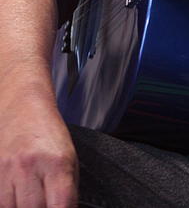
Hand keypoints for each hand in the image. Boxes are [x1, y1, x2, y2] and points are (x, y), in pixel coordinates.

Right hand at [0, 83, 77, 207]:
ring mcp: (7, 171)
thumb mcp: (68, 157)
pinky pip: (1, 202)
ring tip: (31, 196)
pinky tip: (17, 194)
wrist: (21, 104)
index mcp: (57, 163)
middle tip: (46, 201)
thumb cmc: (48, 132)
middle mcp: (30, 167)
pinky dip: (9, 203)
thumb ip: (67, 190)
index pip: (61, 207)